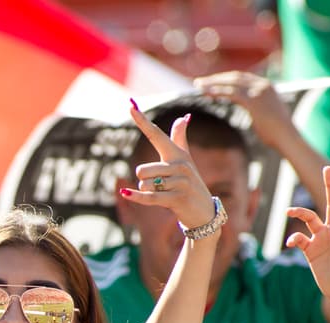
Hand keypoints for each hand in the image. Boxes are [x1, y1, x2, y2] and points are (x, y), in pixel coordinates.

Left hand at [122, 104, 217, 232]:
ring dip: (148, 192)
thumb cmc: (190, 183)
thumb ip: (180, 139)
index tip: (131, 106)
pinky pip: (149, 197)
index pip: (156, 134)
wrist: (204, 211)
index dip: (143, 121)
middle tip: (160, 187)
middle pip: (142, 170)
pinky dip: (136, 197)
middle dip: (144, 181)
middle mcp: (180, 165)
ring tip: (165, 194)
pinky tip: (125, 193)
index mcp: (177, 154)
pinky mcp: (177, 198)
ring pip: (145, 184)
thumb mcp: (186, 160)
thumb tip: (183, 117)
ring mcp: (180, 182)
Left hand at [194, 71, 292, 150]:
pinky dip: (217, 92)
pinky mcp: (253, 101)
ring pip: (230, 83)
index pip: (242, 77)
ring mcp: (258, 91)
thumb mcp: (268, 113)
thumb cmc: (277, 131)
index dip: (225, 79)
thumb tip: (254, 111)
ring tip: (198, 87)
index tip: (212, 82)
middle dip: (215, 78)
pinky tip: (206, 94)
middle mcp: (263, 85)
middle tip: (199, 82)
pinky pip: (231, 93)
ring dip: (212, 83)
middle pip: (234, 77)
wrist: (287, 137)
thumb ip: (259, 107)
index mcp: (267, 86)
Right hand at [287, 166, 329, 304]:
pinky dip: (293, 239)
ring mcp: (320, 238)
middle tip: (326, 168)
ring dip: (299, 213)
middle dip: (328, 186)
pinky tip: (291, 244)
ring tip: (288, 212)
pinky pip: (298, 239)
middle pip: (329, 203)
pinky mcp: (309, 250)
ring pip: (308, 219)